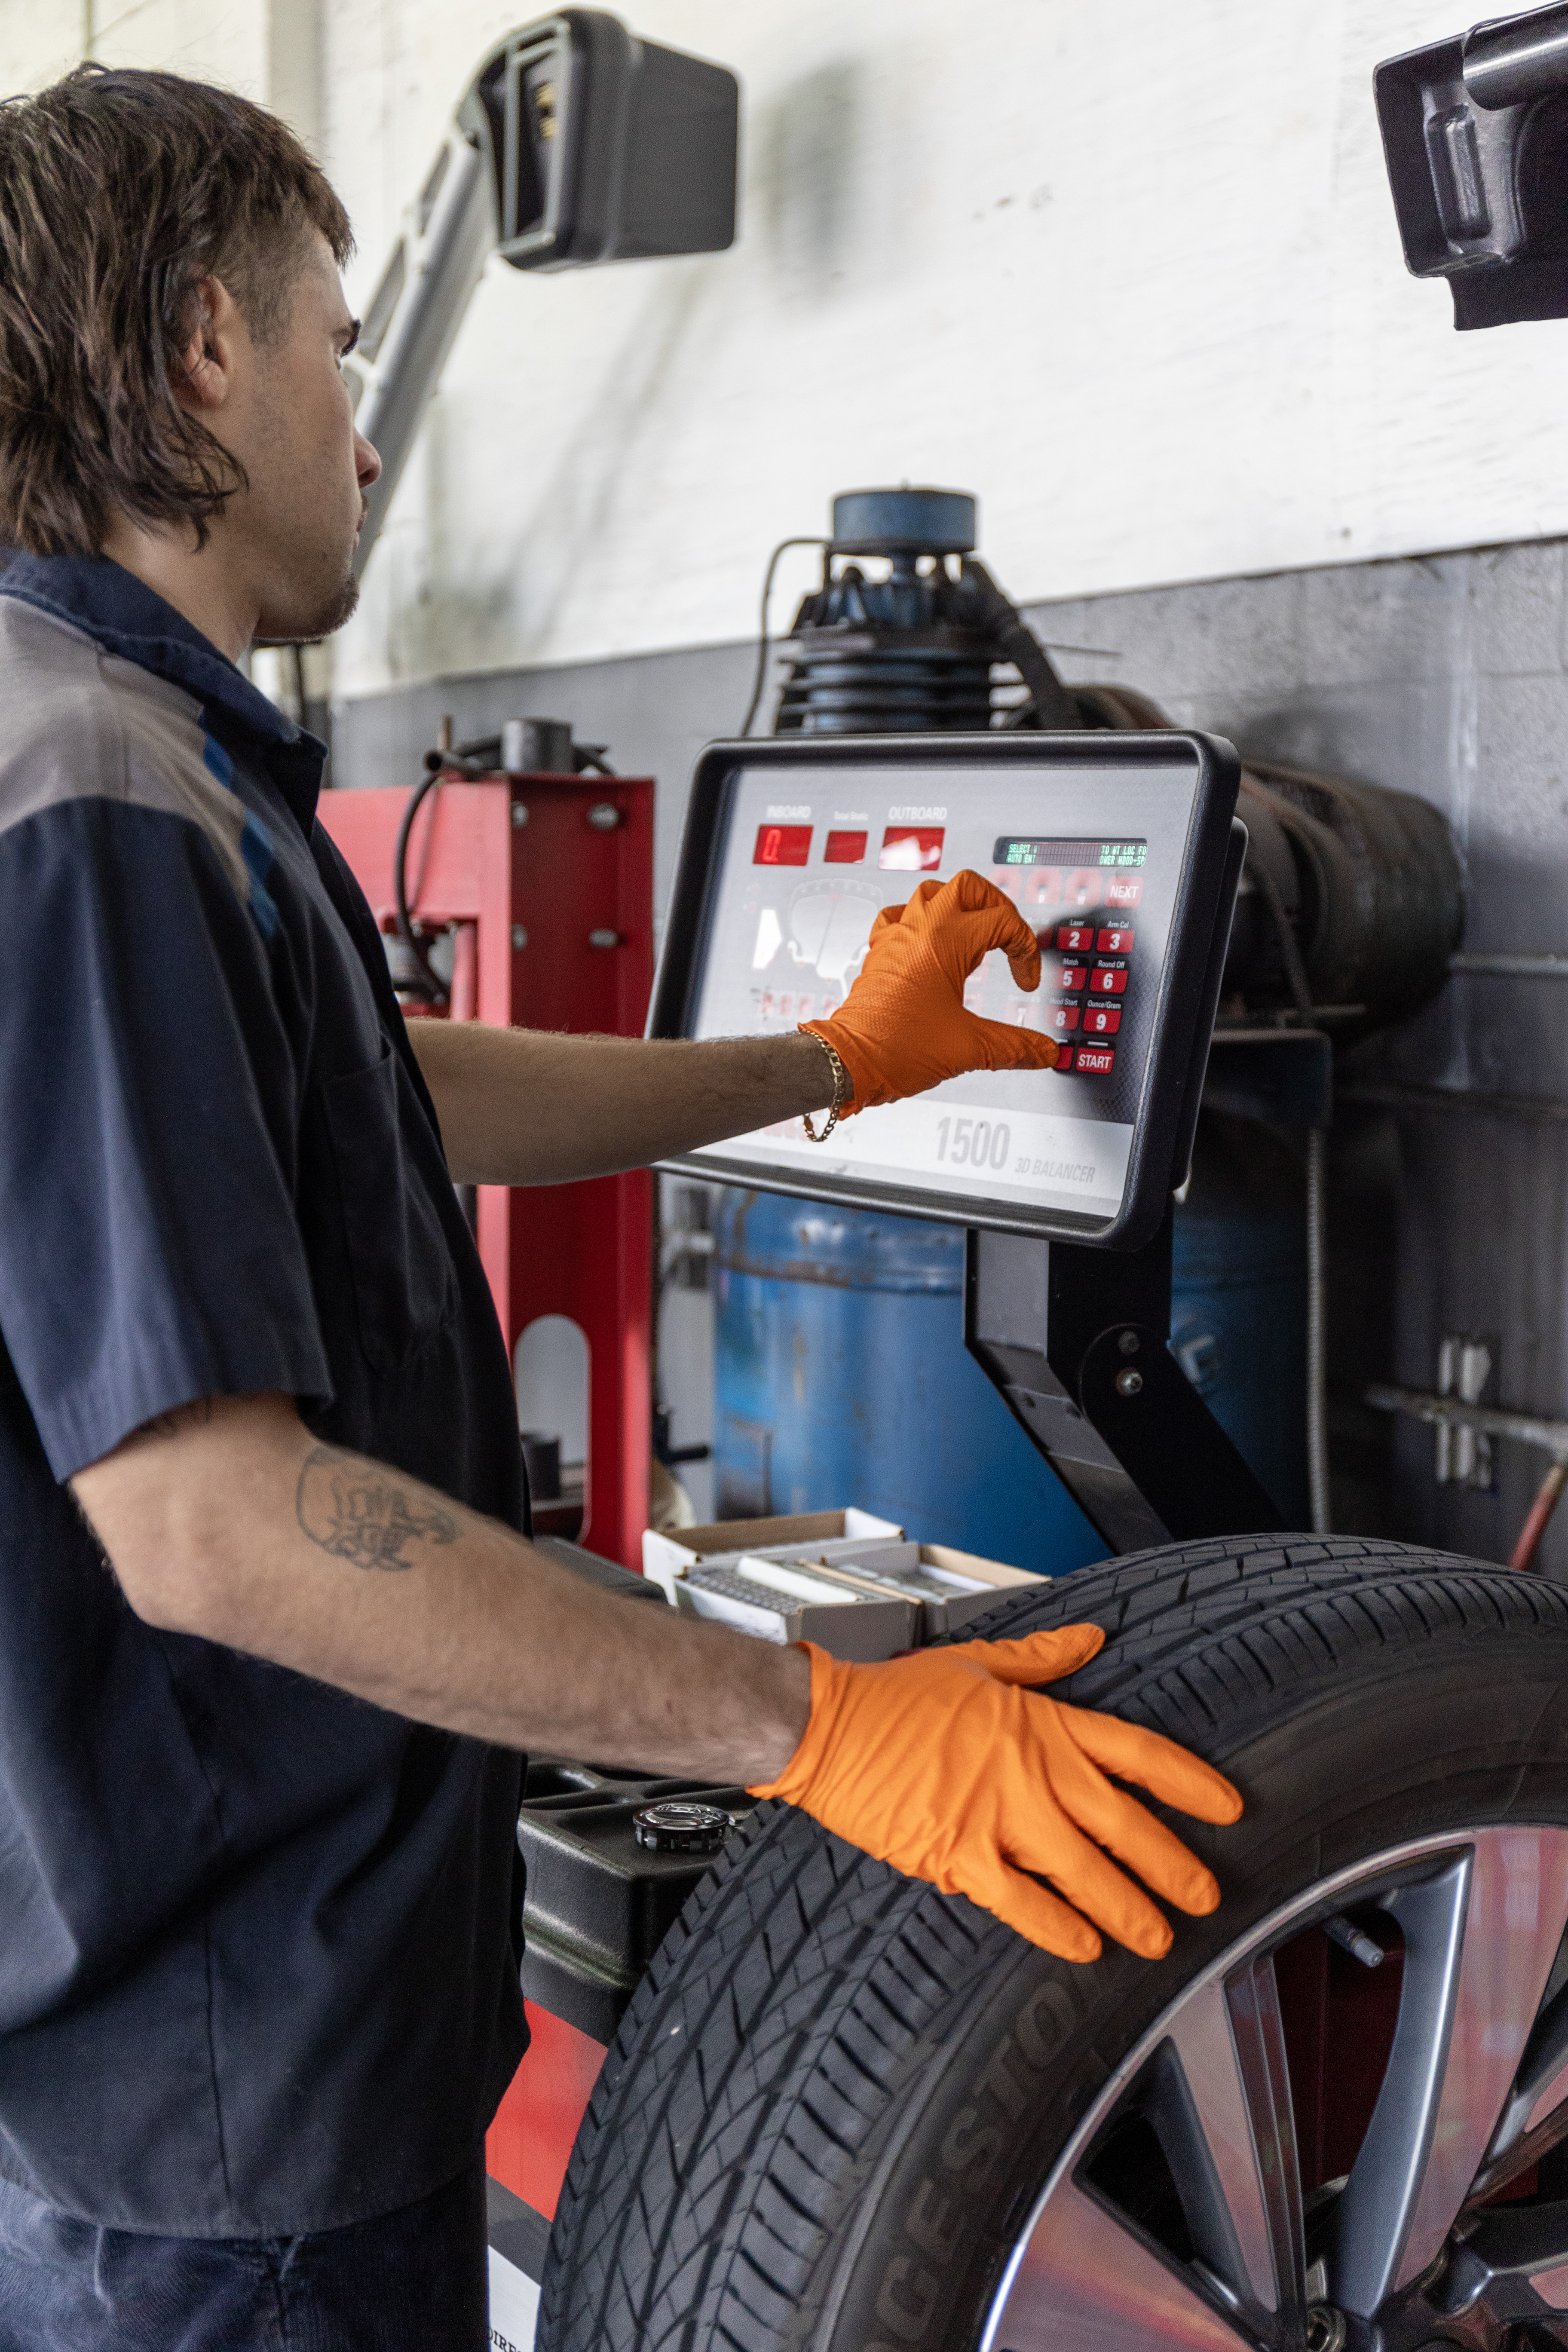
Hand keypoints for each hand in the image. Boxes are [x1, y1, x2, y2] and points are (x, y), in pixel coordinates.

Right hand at [748, 1625, 1242, 1960]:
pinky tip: (1085, 1947)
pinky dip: (1058, 1928)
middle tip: (1205, 1897)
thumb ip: (1041, 1658)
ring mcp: (998, 1818)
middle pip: (1124, 1824)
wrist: (828, 1726)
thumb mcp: (975, 1661)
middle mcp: (1031, 1773)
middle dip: (1173, 1865)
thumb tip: (1091, 1638)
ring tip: (1159, 1937)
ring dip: (1129, 1910)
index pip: (1137, 1753)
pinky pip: (1022, 1904)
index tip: (1226, 1807)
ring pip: (1085, 1873)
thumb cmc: (893, 1695)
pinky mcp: (959, 1856)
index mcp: (1040, 1723)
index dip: (1189, 1783)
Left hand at [802, 869, 1058, 1112]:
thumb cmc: (894, 1048)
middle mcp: (918, 930)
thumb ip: (1015, 1047)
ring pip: (932, 893)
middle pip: (968, 886)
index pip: (1003, 922)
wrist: (847, 1062)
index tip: (1024, 982)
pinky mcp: (880, 953)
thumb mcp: (969, 1048)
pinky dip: (922, 922)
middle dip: (997, 906)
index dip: (1025, 950)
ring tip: (976, 930)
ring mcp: (896, 937)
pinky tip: (931, 943)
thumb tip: (1045, 1052)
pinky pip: (900, 916)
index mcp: (944, 941)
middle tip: (1010, 933)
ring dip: (960, 905)